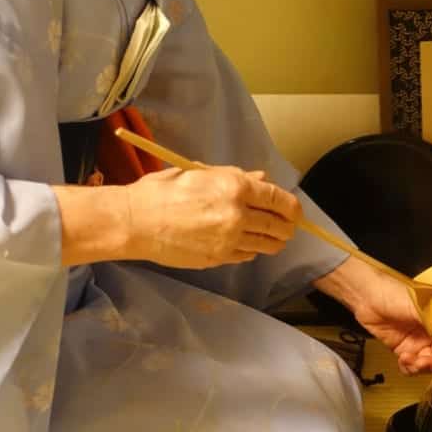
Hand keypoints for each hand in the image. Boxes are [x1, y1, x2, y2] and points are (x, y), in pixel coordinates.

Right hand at [123, 166, 300, 268]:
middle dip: (288, 226)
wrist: (135, 222)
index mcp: (234, 188)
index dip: (292, 207)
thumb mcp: (200, 173)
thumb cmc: (163, 191)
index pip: (278, 199)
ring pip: (266, 244)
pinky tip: (248, 245)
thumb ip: (235, 177)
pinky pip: (247, 255)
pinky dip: (252, 250)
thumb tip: (261, 180)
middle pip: (277, 225)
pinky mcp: (219, 258)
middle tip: (289, 227)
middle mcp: (236, 215)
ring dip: (275, 241)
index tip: (296, 211)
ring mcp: (229, 240)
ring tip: (275, 239)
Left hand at [313, 257, 431, 374]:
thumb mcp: (419, 307)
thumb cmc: (393, 293)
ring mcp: (419, 343)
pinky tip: (403, 359)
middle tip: (426, 361)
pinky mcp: (405, 351)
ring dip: (421, 367)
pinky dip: (409, 367)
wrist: (367, 297)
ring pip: (428, 365)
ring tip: (411, 359)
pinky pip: (412, 367)